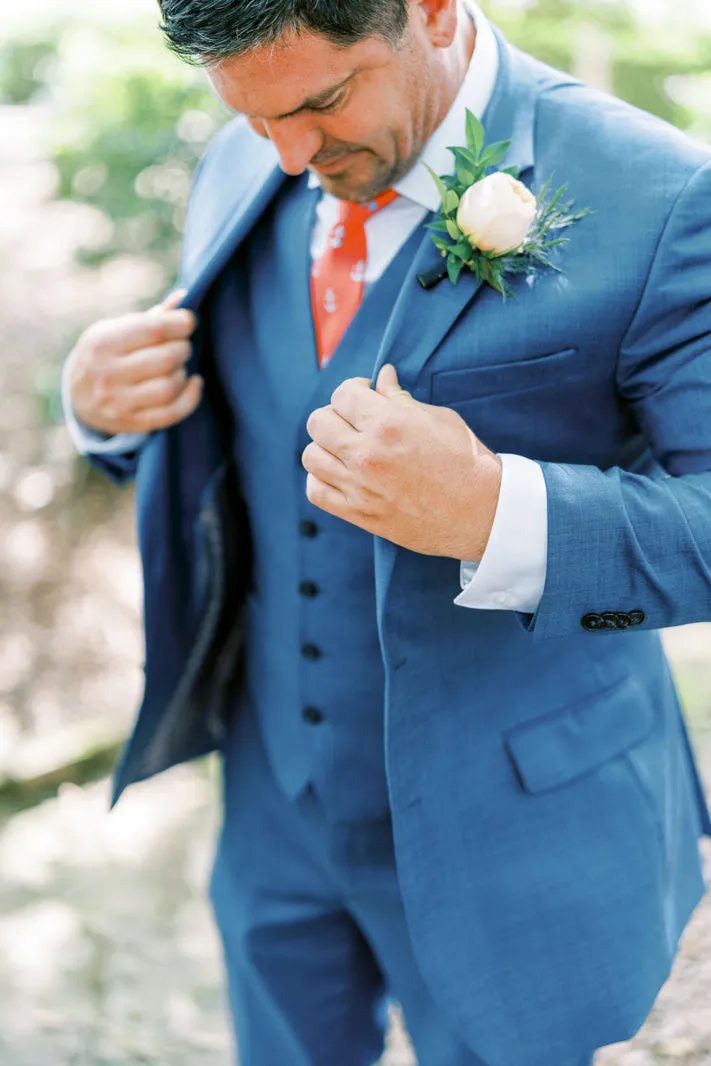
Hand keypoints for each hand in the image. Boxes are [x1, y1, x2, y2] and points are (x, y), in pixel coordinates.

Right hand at [67, 290, 202, 434]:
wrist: (78, 397)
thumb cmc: (106, 354)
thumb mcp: (116, 330)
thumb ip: (150, 318)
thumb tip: (184, 297)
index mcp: (103, 343)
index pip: (153, 330)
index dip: (180, 324)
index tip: (188, 322)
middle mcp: (108, 374)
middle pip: (165, 359)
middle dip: (184, 348)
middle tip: (183, 346)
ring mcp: (118, 402)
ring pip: (169, 387)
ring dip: (183, 373)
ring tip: (179, 366)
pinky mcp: (132, 423)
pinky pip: (171, 413)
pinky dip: (190, 398)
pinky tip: (193, 383)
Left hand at [303, 364, 501, 559]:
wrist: (483, 513)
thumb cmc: (467, 462)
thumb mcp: (438, 419)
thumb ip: (401, 399)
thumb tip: (382, 378)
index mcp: (388, 423)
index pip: (342, 394)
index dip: (354, 390)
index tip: (366, 396)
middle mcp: (367, 454)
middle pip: (318, 422)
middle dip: (336, 415)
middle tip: (355, 421)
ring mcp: (359, 486)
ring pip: (311, 455)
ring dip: (326, 447)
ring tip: (346, 449)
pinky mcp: (358, 514)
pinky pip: (315, 491)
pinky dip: (321, 479)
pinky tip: (341, 474)